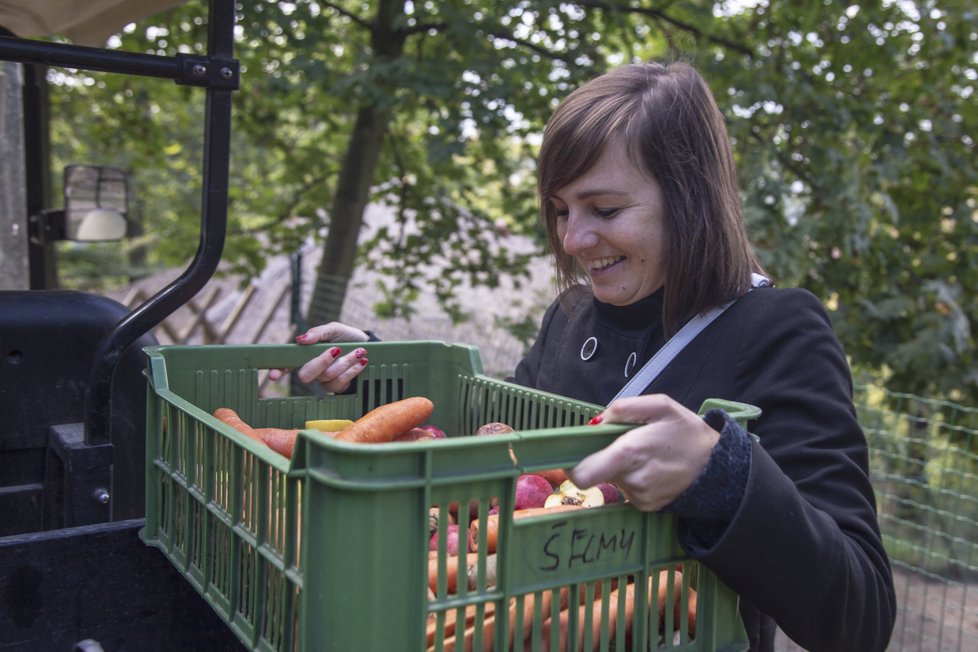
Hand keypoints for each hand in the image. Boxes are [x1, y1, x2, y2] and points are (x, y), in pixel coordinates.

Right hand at [267, 322, 370, 392]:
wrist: (369, 346)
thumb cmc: (347, 336)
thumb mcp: (334, 329)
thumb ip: (319, 333)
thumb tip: (302, 339)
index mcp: (306, 353)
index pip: (287, 363)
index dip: (278, 370)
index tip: (273, 375)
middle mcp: (312, 368)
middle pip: (306, 375)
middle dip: (322, 361)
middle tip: (337, 349)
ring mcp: (323, 379)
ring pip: (328, 376)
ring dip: (346, 361)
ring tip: (359, 351)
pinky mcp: (336, 387)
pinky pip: (340, 382)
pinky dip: (353, 369)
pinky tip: (362, 361)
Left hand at [569, 394, 719, 511]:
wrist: (719, 468)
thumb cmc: (688, 433)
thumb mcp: (661, 405)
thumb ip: (624, 408)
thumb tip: (596, 422)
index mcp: (630, 453)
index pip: (583, 474)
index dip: (571, 465)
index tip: (572, 454)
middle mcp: (632, 480)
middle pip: (596, 472)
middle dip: (600, 457)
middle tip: (620, 444)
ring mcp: (639, 496)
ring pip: (612, 479)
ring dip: (620, 466)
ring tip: (646, 454)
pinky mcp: (646, 506)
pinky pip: (627, 489)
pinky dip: (633, 477)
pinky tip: (653, 468)